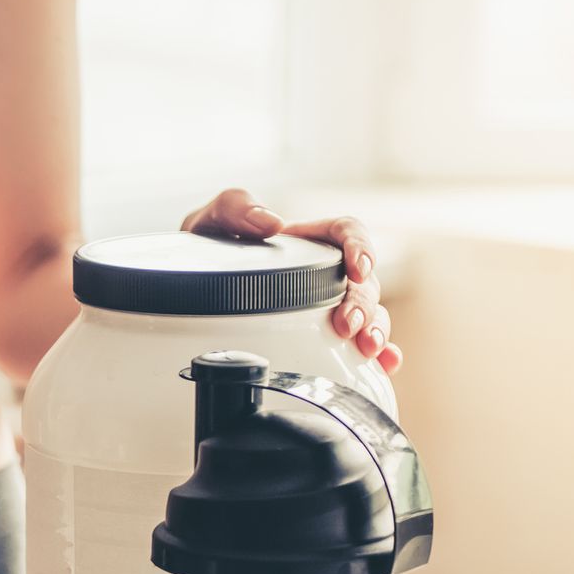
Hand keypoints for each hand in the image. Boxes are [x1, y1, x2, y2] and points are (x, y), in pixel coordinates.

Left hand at [181, 188, 401, 372]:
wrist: (189, 287)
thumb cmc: (208, 250)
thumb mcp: (212, 221)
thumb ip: (235, 208)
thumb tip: (270, 222)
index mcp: (306, 240)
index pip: (347, 232)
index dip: (360, 246)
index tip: (358, 268)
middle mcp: (324, 272)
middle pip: (362, 281)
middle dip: (363, 304)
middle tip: (346, 325)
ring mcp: (326, 305)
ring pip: (368, 312)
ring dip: (375, 329)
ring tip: (366, 348)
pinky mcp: (322, 336)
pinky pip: (358, 344)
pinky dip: (378, 354)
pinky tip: (385, 366)